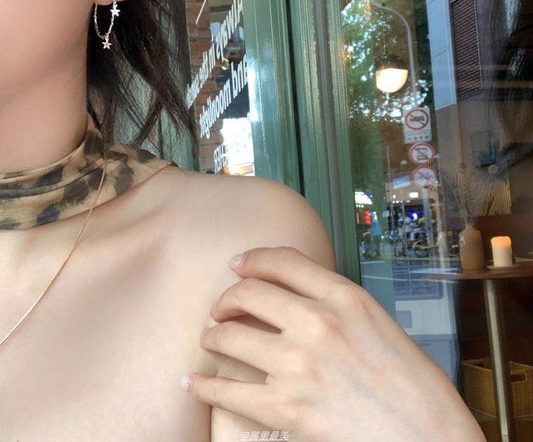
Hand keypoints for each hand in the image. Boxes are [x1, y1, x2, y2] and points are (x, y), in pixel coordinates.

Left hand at [183, 247, 483, 441]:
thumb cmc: (414, 385)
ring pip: (231, 335)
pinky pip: (228, 391)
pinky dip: (203, 386)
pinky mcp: (287, 409)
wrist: (431, 440)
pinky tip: (194, 382)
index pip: (283, 261)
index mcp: (346, 298)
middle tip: (220, 308)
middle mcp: (319, 323)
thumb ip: (336, 302)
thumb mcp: (379, 323)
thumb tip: (294, 294)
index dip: (253, 258)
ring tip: (211, 339)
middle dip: (227, 298)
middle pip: (249, 292)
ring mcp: (300, 365)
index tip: (238, 264)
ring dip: (213, 336)